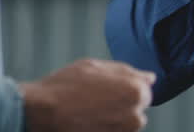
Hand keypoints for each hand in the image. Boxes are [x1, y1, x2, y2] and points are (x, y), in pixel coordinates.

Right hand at [20, 58, 155, 131]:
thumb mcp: (97, 67)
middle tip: (95, 101)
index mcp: (136, 91)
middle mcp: (135, 115)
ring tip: (89, 111)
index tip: (106, 90)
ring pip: (126, 124)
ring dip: (114, 119)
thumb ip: (128, 72)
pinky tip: (88, 122)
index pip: (145, 91)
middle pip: (137, 109)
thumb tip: (150, 78)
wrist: (42, 112)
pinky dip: (105, 129)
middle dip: (122, 104)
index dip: (125, 88)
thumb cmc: (66, 85)